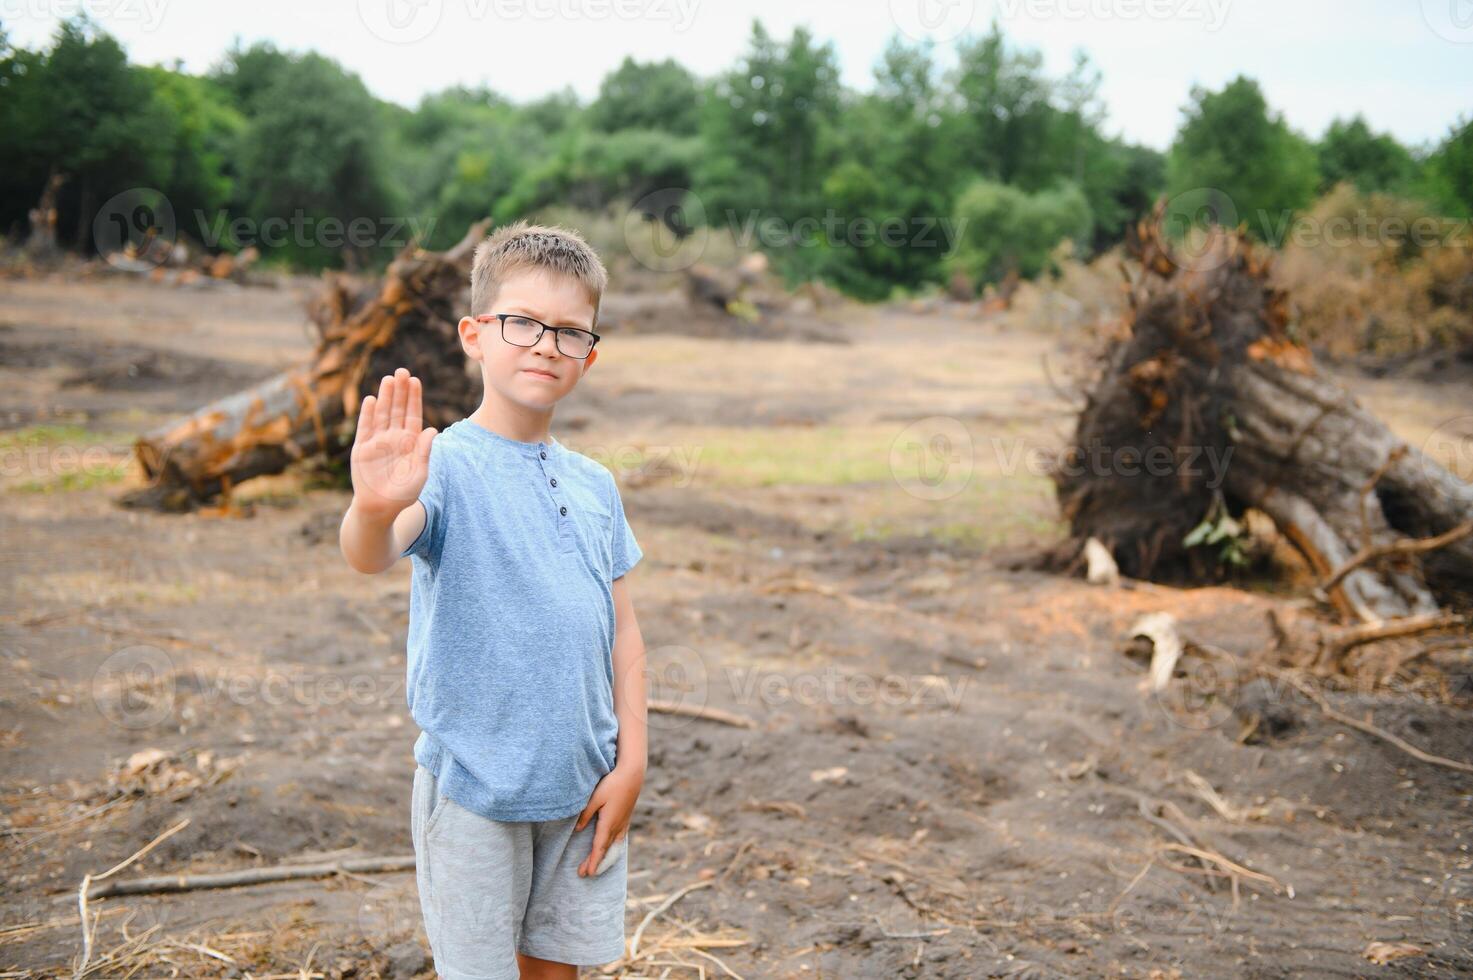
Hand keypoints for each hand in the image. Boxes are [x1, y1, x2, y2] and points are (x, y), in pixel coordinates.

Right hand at [349, 368, 436, 518]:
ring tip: (388, 379)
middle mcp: (394, 438)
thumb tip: (433, 430)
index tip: (415, 380)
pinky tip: (371, 399)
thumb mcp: (419, 473)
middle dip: (400, 391)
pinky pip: (365, 427)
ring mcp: (377, 442)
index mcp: (410, 443)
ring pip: (382, 414)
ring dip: (385, 397)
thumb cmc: (403, 494)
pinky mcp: (361, 449)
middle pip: (398, 409)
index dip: (414, 398)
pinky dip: (368, 414)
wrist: (379, 509)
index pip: (413, 415)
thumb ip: (424, 452)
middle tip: (402, 371)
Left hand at [574, 764, 642, 876]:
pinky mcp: (625, 820)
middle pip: (606, 851)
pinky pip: (619, 842)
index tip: (587, 873)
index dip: (593, 862)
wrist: (632, 775)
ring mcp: (623, 824)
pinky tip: (610, 852)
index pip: (599, 847)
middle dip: (596, 864)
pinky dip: (613, 852)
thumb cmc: (612, 784)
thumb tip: (578, 830)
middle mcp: (617, 827)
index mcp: (608, 823)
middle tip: (584, 874)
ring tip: (596, 868)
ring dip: (605, 860)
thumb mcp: (595, 797)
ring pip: (614, 848)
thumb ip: (585, 814)